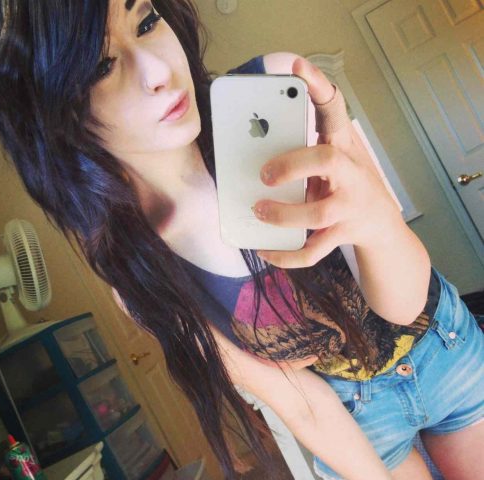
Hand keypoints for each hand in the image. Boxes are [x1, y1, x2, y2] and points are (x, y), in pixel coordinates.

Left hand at [252, 56, 402, 267]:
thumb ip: (305, 153)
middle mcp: (351, 174)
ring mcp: (349, 207)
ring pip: (317, 213)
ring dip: (284, 215)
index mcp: (344, 148)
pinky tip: (265, 250)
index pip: (334, 110)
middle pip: (327, 160)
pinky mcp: (343, 234)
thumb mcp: (333, 162)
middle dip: (292, 164)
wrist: (381, 225)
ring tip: (258, 211)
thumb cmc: (348, 186)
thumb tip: (255, 152)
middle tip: (264, 173)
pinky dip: (286, 255)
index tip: (297, 67)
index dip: (318, 87)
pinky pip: (312, 251)